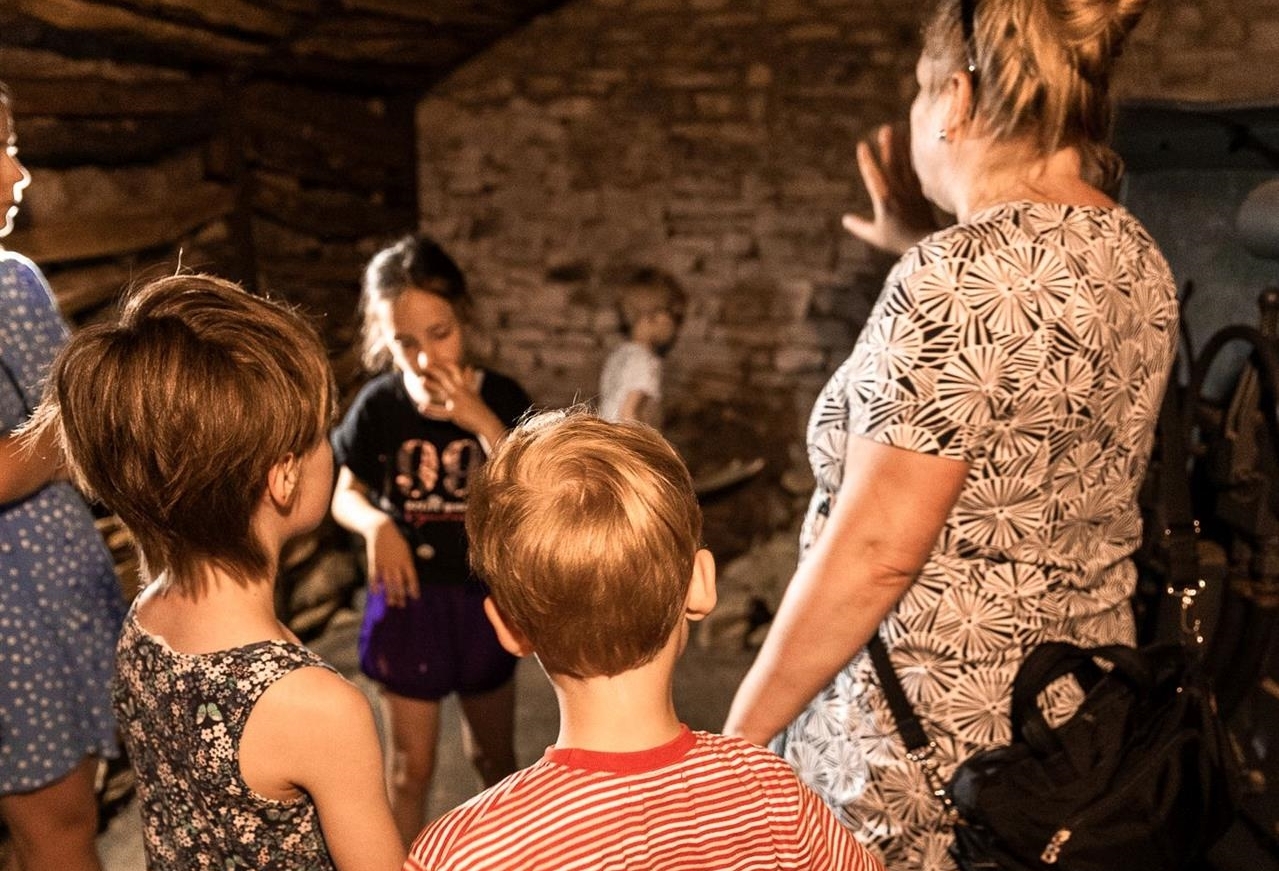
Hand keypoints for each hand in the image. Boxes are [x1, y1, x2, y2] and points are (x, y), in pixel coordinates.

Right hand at [366, 520, 418, 607]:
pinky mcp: (374, 561)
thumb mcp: (406, 550)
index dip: (413, 587)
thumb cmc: (396, 541)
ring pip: (387, 581)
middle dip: (401, 595)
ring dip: (389, 593)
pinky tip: (376, 592)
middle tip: (401, 605)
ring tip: (391, 603)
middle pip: (399, 582)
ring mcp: (385, 562)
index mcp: (406, 560)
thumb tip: (409, 580)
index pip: (411, 576)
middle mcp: (396, 563)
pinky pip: (374, 575)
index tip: (415, 597)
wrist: (382, 529)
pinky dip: (375, 584)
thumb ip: (408, 564)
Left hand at [418, 364, 505, 448]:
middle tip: (424, 365)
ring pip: (442, 391)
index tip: (436, 358)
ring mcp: (457, 402)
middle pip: (446, 378)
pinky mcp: (455, 413)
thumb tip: (469, 366)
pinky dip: (430, 410)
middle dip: (435, 370)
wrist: (486, 422)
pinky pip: (440, 411)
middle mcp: (461, 392)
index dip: (445, 363)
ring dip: (431, 385)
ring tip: (420, 380)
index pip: (455, 370)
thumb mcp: (474, 391)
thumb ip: (469, 379)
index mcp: (464, 387)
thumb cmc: (480, 409)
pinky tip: (421, 408)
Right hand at [841, 123, 937, 255]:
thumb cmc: (898, 242)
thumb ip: (859, 226)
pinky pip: (916, 170)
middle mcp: (898, 193)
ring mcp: (911, 190)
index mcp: (884, 202)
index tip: (862, 146)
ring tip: (898, 129)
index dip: (867, 161)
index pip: (873, 177)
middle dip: (888, 146)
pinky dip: (913, 157)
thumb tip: (845, 219)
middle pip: (892, 165)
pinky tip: (912, 145)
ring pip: (905, 165)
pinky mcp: (921, 191)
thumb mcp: (875, 236)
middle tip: (886, 128)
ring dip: (901, 146)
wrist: (926, 243)